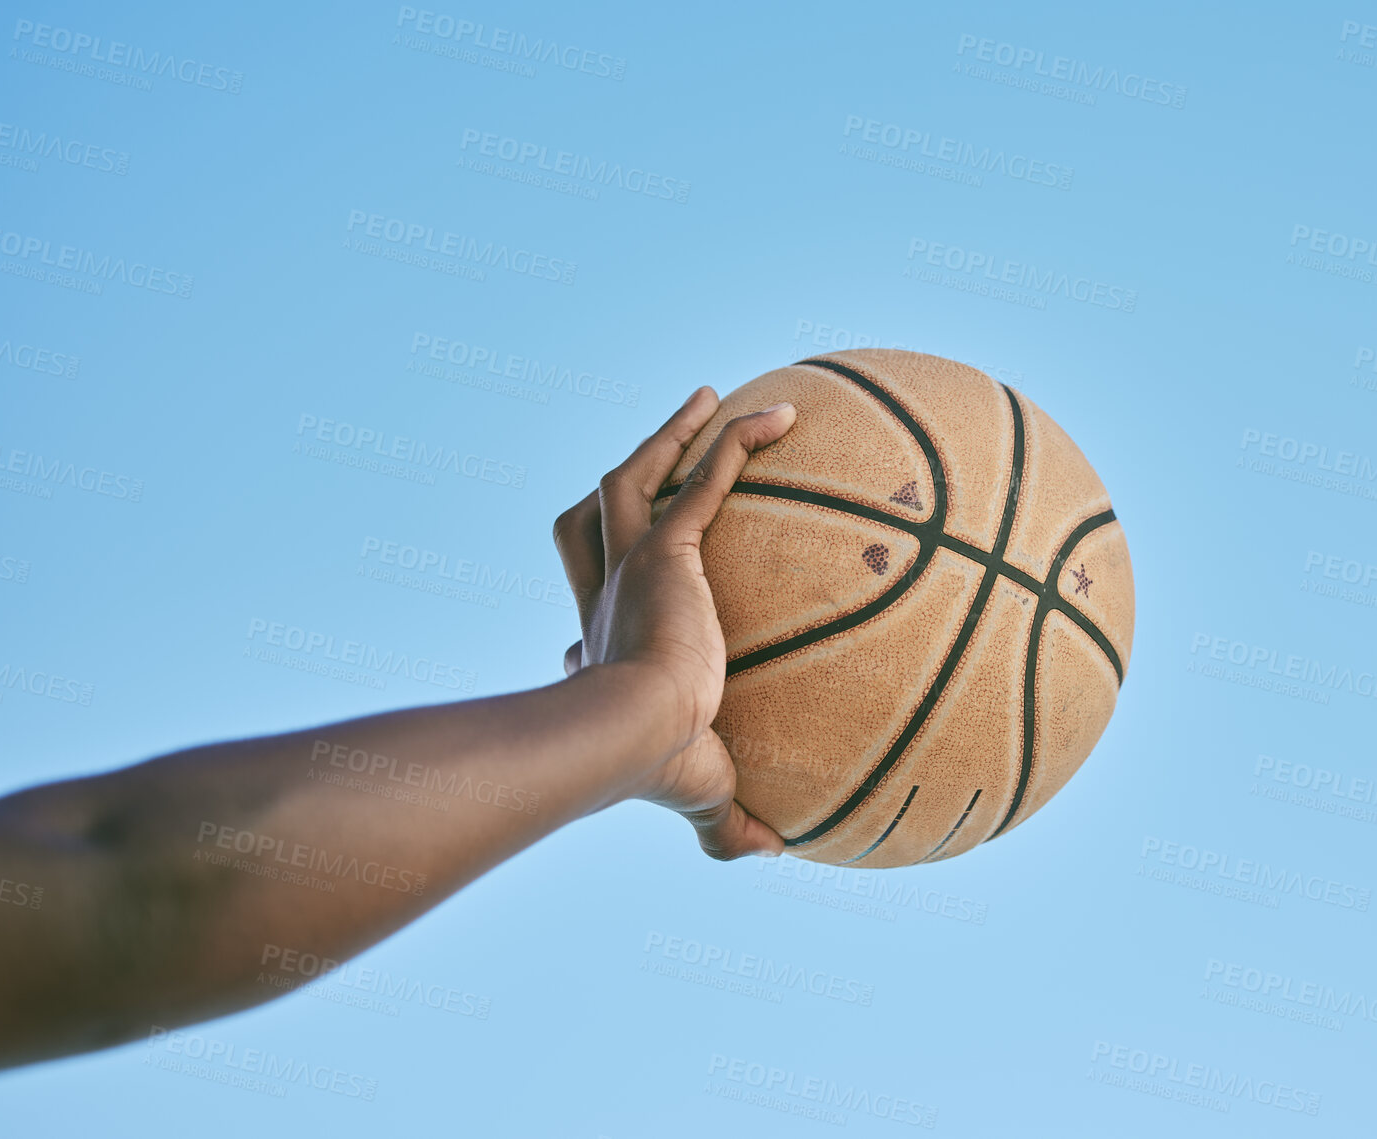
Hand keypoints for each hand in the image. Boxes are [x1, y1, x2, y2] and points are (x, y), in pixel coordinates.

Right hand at [553, 387, 794, 858]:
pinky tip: (785, 416)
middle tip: (661, 450)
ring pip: (631, 477)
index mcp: (606, 645)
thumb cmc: (657, 772)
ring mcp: (631, 565)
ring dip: (669, 435)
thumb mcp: (701, 795)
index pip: (591, 604)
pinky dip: (737, 442)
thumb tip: (768, 853)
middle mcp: (607, 595)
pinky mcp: (666, 548)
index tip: (621, 586)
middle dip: (624, 480)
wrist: (636, 735)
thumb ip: (726, 824)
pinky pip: (705, 477)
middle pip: (591, 520)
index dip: (599, 586)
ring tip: (709, 402)